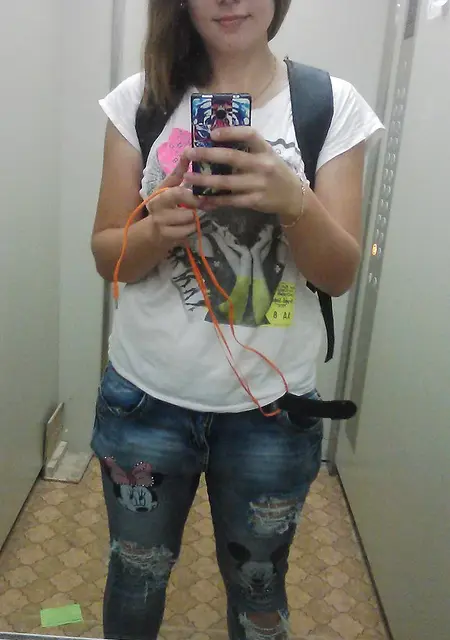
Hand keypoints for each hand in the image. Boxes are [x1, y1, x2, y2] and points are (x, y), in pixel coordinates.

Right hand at [147, 157, 202, 246]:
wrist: (152, 233)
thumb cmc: (164, 207)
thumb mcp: (169, 188)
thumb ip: (179, 171)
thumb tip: (187, 151)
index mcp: (158, 192)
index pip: (176, 184)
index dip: (191, 186)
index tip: (202, 187)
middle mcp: (156, 205)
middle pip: (182, 197)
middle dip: (196, 200)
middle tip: (203, 202)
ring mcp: (160, 222)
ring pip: (190, 216)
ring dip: (195, 217)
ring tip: (191, 216)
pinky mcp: (167, 235)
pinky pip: (189, 229)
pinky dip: (192, 228)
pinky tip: (187, 226)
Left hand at [182, 127, 303, 218]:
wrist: (293, 196)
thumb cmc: (274, 172)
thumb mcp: (267, 155)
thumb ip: (247, 149)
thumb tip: (216, 141)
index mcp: (265, 149)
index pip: (249, 134)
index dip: (230, 132)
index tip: (211, 133)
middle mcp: (263, 165)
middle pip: (232, 157)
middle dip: (207, 154)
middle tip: (188, 153)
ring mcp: (258, 184)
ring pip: (226, 182)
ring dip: (204, 180)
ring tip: (187, 178)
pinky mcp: (255, 201)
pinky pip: (230, 200)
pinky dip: (214, 200)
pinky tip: (201, 199)